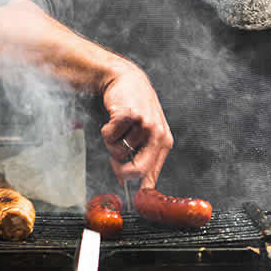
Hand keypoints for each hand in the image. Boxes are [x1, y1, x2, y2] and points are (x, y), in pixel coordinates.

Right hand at [99, 63, 173, 188]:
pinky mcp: (128, 115)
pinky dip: (106, 131)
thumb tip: (133, 184)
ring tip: (118, 128)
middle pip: (138, 169)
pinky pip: (109, 136)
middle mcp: (157, 134)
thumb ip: (143, 156)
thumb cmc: (136, 107)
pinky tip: (113, 120)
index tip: (128, 190)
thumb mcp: (147, 132)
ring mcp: (143, 124)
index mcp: (164, 141)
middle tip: (114, 163)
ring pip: (119, 151)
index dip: (139, 186)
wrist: (127, 79)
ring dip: (112, 142)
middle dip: (121, 171)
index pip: (152, 173)